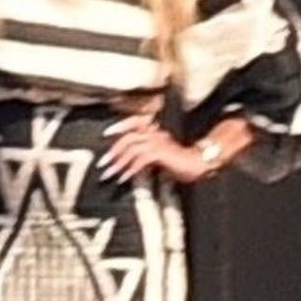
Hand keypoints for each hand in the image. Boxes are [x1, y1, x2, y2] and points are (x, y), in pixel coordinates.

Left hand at [98, 116, 212, 185]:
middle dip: (113, 151)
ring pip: (132, 149)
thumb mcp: (158, 156)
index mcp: (154, 131)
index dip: (120, 125)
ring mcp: (158, 142)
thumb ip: (143, 155)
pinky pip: (140, 160)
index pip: (134, 122)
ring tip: (109, 174)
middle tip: (103, 164)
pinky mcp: (160, 152)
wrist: (198, 164)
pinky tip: (124, 178)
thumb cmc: (179, 162)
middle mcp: (154, 133)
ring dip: (118, 163)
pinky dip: (130, 169)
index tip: (106, 134)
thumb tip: (126, 163)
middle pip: (128, 138)